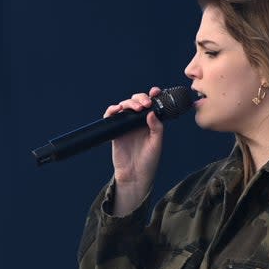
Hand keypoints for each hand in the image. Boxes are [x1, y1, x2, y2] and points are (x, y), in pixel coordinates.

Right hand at [107, 87, 164, 213]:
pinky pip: (111, 117)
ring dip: (129, 103)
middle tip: (145, 104)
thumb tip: (151, 112)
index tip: (156, 92)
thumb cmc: (149, 161)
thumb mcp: (157, 143)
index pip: (150, 104)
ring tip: (136, 108)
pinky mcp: (115, 131)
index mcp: (150, 122)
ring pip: (124, 106)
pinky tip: (117, 109)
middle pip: (136, 102)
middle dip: (140, 98)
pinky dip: (112, 110)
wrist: (135, 175)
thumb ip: (156, 127)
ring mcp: (125, 125)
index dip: (152, 95)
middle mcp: (137, 122)